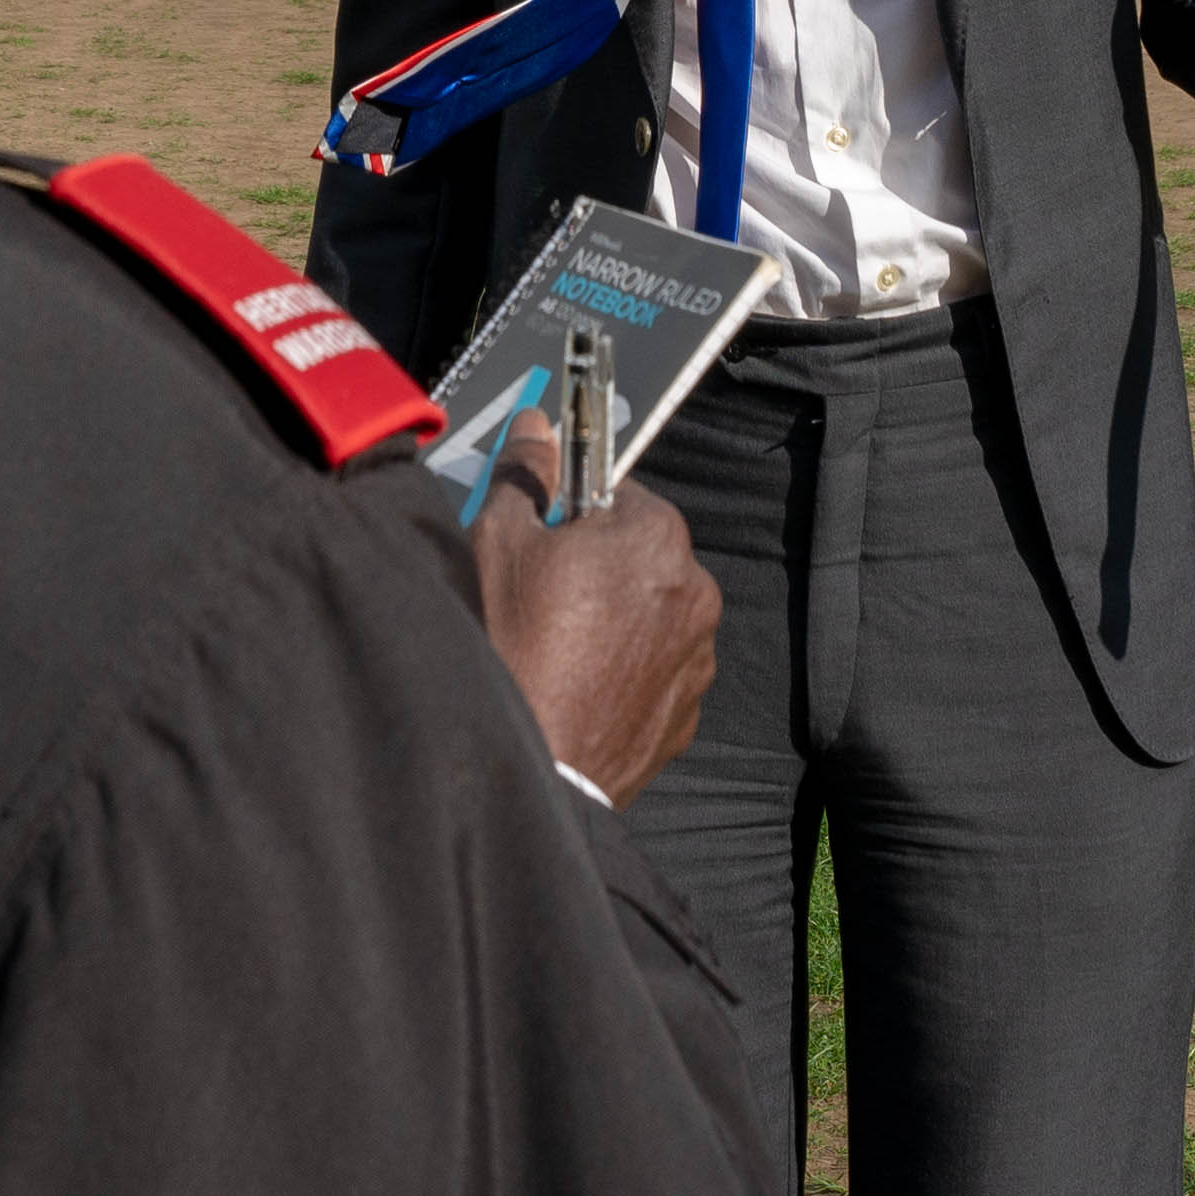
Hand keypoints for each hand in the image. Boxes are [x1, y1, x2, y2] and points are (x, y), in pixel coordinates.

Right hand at [462, 428, 717, 803]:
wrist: (531, 767)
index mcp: (656, 535)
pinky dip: (622, 671)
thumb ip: (526, 474)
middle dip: (594, 565)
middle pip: (638, 554)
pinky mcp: (685, 714)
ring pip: (648, 614)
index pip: (616, 491)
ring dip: (612, 619)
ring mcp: (695, 658)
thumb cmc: (512, 650)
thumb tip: (537, 428)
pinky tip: (574, 684)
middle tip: (538, 594)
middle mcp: (694, 591)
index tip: (543, 531)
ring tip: (553, 648)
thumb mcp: (498, 543)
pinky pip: (653, 671)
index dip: (571, 509)